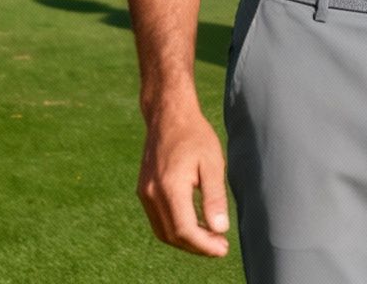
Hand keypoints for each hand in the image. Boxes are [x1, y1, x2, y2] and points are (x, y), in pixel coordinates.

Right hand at [137, 99, 229, 256]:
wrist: (168, 117)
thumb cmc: (194, 136)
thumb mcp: (213, 163)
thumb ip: (215, 197)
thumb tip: (220, 229)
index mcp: (170, 187)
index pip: (184, 229)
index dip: (204, 245)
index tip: (222, 249)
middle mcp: (152, 194)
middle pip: (173, 235)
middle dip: (197, 246)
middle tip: (220, 247)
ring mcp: (145, 193)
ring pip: (163, 231)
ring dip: (186, 241)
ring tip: (210, 239)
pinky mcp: (144, 191)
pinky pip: (158, 220)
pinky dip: (175, 230)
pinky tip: (195, 226)